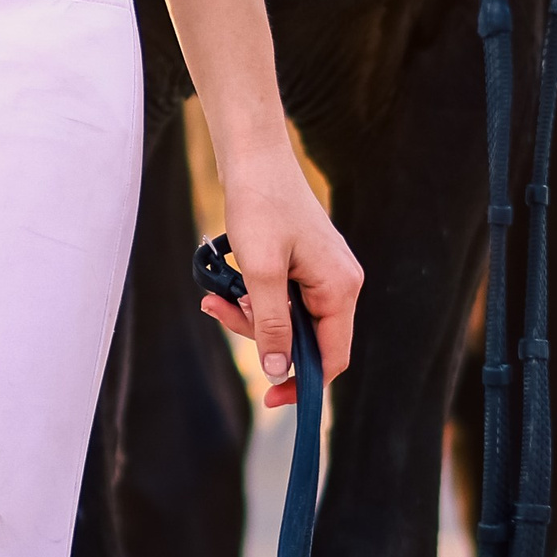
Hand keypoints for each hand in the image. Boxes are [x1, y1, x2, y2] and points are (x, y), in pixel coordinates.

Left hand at [200, 132, 363, 408]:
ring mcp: (323, 273)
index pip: (333, 358)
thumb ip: (273, 326)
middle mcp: (339, 283)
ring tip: (216, 297)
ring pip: (289, 320)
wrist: (255, 158)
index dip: (303, 383)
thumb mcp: (261, 274)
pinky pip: (282, 298)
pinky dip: (254, 299)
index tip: (269, 398)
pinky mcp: (305, 264)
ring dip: (251, 317)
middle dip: (262, 338)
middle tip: (223, 315)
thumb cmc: (261, 208)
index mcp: (340, 288)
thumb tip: (279, 372)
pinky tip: (226, 287)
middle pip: (306, 340)